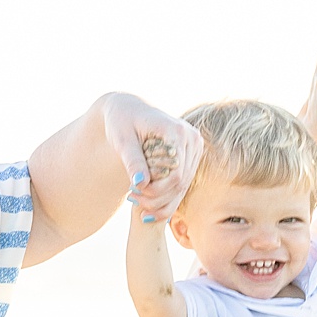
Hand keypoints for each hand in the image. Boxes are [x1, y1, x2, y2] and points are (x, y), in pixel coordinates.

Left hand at [102, 95, 203, 224]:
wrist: (128, 109)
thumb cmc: (121, 122)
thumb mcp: (123, 141)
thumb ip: (133, 161)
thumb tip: (140, 184)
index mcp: (177, 131)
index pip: (175, 174)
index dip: (155, 190)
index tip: (131, 194)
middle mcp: (192, 139)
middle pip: (180, 182)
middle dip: (156, 198)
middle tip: (131, 200)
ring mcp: (195, 147)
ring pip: (183, 187)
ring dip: (161, 202)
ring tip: (136, 203)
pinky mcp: (192, 155)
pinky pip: (182, 183)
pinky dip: (166, 198)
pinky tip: (147, 206)